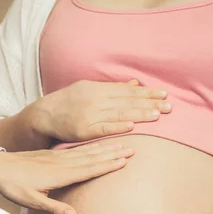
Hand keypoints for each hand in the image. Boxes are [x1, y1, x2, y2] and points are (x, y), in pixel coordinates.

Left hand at [0, 141, 133, 213]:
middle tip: (133, 148)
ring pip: (86, 151)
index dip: (107, 165)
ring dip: (105, 147)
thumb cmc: (14, 186)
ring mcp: (57, 157)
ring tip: (121, 143)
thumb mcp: (31, 201)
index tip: (124, 160)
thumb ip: (53, 208)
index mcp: (58, 175)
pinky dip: (90, 146)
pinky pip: (76, 149)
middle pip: (92, 157)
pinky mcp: (52, 155)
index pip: (88, 169)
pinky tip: (98, 144)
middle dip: (112, 153)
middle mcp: (61, 163)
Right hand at [31, 80, 170, 142]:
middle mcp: (94, 99)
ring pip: (118, 113)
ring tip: (157, 115)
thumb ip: (112, 88)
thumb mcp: (88, 88)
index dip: (146, 93)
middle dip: (149, 103)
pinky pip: (103, 128)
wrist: (43, 115)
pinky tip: (132, 126)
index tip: (164, 95)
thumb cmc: (68, 102)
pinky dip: (117, 126)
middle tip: (169, 106)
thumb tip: (135, 83)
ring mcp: (88, 114)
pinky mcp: (82, 130)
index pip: (127, 91)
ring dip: (139, 114)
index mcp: (97, 88)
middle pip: (126, 101)